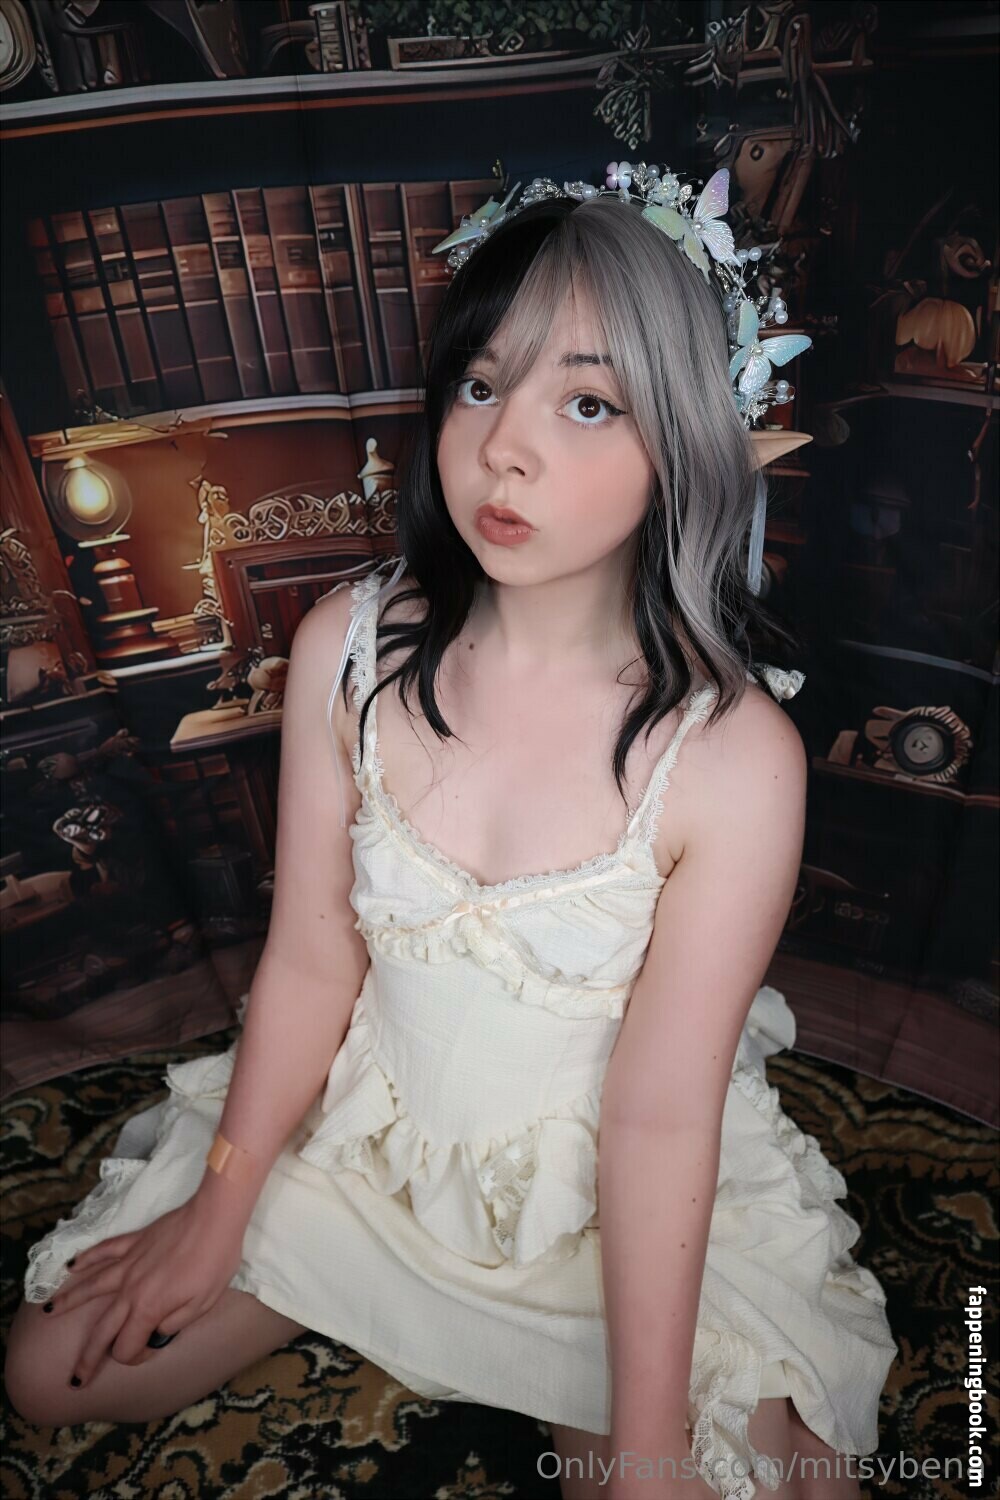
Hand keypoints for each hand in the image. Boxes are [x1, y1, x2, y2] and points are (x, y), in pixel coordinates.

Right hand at [44, 1193, 244, 1387]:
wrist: (214, 1217)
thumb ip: (175, 1324)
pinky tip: (72, 1265)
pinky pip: (104, 1251)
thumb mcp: (203, 1303)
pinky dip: (86, 1258)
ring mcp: (129, 1262)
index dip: (135, 1356)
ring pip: (91, 1286)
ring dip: (68, 1301)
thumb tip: (157, 1331)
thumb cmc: (214, 1260)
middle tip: (73, 1379)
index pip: (126, 1346)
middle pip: (102, 1329)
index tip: (151, 1347)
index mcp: (148, 1308)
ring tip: (48, 1312)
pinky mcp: (134, 1241)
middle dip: (87, 1358)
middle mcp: (130, 1289)